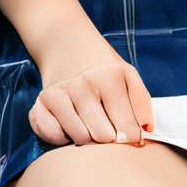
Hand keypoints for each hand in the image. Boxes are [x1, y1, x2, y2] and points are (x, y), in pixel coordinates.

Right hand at [30, 24, 154, 147]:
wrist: (67, 46)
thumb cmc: (103, 69)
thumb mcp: (128, 76)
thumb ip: (140, 102)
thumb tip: (146, 130)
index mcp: (109, 77)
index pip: (127, 126)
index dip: (132, 139)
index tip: (131, 138)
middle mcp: (83, 84)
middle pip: (103, 136)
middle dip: (109, 140)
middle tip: (109, 131)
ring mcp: (59, 92)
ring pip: (80, 138)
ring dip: (88, 139)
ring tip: (91, 128)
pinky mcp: (40, 102)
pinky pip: (51, 134)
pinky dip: (61, 138)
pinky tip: (69, 128)